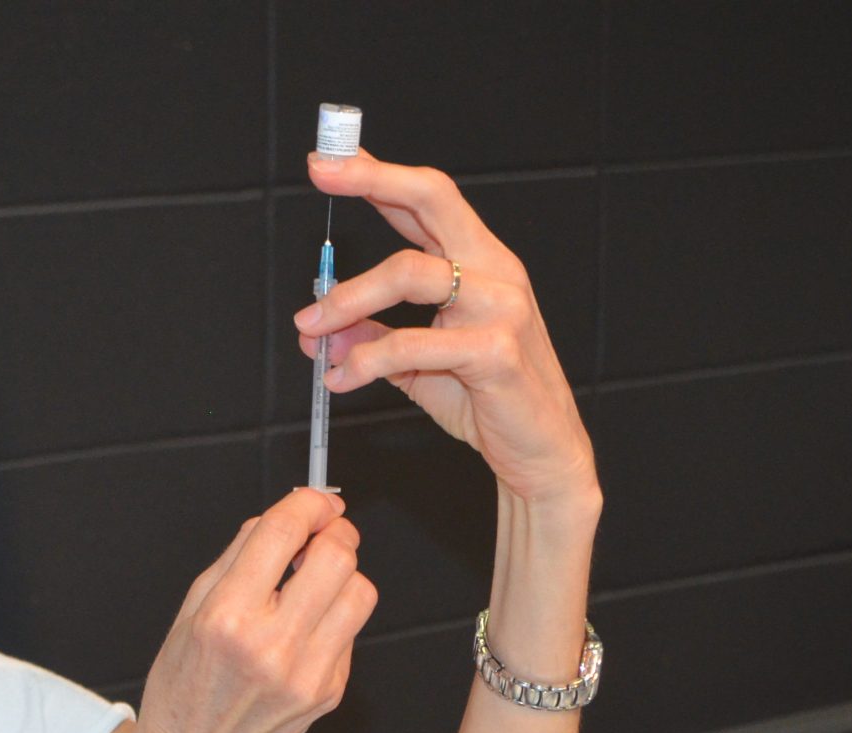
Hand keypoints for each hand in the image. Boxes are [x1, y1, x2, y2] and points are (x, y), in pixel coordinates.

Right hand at [126, 488, 376, 732]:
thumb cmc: (182, 689)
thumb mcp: (188, 613)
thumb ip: (236, 559)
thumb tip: (281, 518)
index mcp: (225, 617)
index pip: (283, 533)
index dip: (307, 504)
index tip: (314, 501)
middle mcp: (270, 645)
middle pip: (336, 557)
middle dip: (334, 534)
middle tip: (321, 536)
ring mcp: (305, 673)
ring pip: (359, 592)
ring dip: (342, 576)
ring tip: (315, 584)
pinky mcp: (327, 693)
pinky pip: (351, 633)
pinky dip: (335, 619)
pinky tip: (305, 631)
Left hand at [294, 149, 599, 510]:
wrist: (540, 453)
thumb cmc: (487, 400)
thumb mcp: (417, 365)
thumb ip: (370, 339)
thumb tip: (315, 330)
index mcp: (480, 263)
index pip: (427, 201)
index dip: (378, 174)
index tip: (329, 160)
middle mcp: (495, 271)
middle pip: (433, 200)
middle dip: (373, 179)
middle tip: (322, 172)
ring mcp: (501, 306)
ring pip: (409, 273)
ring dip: (347, 299)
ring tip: (310, 328)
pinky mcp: (496, 351)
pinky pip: (413, 344)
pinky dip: (367, 360)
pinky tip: (342, 378)